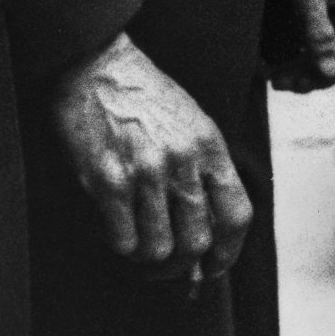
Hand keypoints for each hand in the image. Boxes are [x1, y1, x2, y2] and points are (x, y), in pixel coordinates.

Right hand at [49, 35, 250, 282]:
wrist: (98, 68)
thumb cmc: (146, 97)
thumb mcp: (192, 122)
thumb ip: (204, 170)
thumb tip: (208, 231)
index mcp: (210, 145)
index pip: (236, 215)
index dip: (228, 252)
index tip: (214, 267)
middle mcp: (182, 160)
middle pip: (197, 241)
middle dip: (184, 264)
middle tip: (170, 267)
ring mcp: (145, 171)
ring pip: (159, 249)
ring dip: (149, 261)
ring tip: (141, 249)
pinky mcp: (108, 180)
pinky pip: (123, 241)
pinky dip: (121, 246)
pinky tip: (117, 230)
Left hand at [267, 0, 334, 93]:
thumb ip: (318, 32)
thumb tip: (328, 72)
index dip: (331, 73)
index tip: (301, 82)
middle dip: (311, 75)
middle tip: (279, 83)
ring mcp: (332, 10)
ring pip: (323, 52)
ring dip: (300, 68)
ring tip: (273, 77)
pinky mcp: (315, 9)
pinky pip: (310, 40)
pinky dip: (294, 54)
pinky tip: (273, 61)